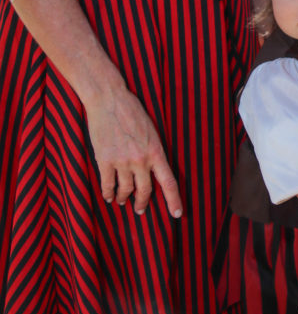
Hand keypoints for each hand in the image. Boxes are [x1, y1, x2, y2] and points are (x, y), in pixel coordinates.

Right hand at [84, 86, 182, 217]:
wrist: (109, 99)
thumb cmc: (132, 111)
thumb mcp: (152, 130)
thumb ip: (153, 150)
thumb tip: (154, 169)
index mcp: (156, 151)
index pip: (169, 182)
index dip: (174, 200)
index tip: (177, 214)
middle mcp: (141, 160)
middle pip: (145, 190)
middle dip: (142, 203)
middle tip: (140, 209)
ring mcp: (122, 161)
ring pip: (125, 190)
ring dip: (123, 198)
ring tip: (121, 201)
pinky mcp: (104, 160)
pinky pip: (107, 184)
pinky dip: (108, 193)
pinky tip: (108, 196)